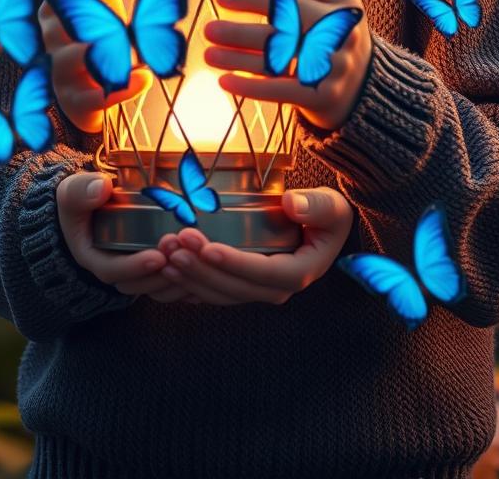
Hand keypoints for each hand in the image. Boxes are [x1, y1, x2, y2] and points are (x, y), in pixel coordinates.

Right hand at [38, 0, 151, 132]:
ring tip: (136, 50)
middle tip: (129, 15)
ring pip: (80, 57)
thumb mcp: (95, 10)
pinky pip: (95, 97)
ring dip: (113, 52)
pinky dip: (122, 88)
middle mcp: (49, 37)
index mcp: (53, 9)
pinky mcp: (72, 102)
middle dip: (102, 15)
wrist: (84, 93)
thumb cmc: (91, 41)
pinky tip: (144, 77)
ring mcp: (57, 71)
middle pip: (72, 19)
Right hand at [56, 171, 193, 302]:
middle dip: (163, 275)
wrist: (90, 206)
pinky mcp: (154, 269)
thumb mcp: (74, 193)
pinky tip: (207, 270)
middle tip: (183, 253)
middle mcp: (117, 271)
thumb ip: (82, 191)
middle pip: (141, 284)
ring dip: (180, 279)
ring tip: (198, 261)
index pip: (113, 271)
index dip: (135, 268)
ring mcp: (137, 272)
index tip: (157, 258)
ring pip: (159, 288)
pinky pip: (172, 284)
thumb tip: (102, 188)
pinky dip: (189, 282)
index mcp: (94, 258)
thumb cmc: (82, 199)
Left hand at [155, 187, 353, 304]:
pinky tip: (167, 269)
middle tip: (176, 247)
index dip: (235, 263)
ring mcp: (256, 290)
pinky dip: (189, 285)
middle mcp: (277, 289)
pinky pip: (213, 293)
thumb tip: (292, 204)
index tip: (208, 247)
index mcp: (300, 272)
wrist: (320, 228)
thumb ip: (316, 205)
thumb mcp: (331, 206)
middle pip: (235, 288)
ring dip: (191, 278)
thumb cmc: (325, 214)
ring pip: (220, 293)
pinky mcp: (240, 286)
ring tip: (167, 255)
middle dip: (202, 270)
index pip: (265, 273)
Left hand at [204, 0, 372, 132]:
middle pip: (290, 12)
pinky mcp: (322, 96)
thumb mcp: (338, 7)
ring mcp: (334, 65)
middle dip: (251, 2)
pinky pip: (280, 90)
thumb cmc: (337, 37)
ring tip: (207, 47)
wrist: (364, 91)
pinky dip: (250, 87)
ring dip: (237, 51)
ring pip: (279, 54)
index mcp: (345, 3)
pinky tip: (223, 80)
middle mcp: (342, 31)